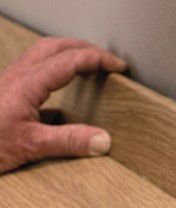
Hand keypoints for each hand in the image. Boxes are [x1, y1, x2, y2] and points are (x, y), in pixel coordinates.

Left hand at [0, 37, 126, 173]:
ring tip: (88, 66)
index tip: (119, 66)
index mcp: (27, 84)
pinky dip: (55, 70)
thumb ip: (69, 142)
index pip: (69, 60)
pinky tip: (62, 91)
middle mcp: (17, 76)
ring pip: (41, 54)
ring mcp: (9, 82)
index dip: (97, 59)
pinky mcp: (5, 93)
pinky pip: (33, 71)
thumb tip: (104, 140)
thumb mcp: (30, 146)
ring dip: (67, 54)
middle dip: (84, 48)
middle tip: (107, 60)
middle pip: (53, 47)